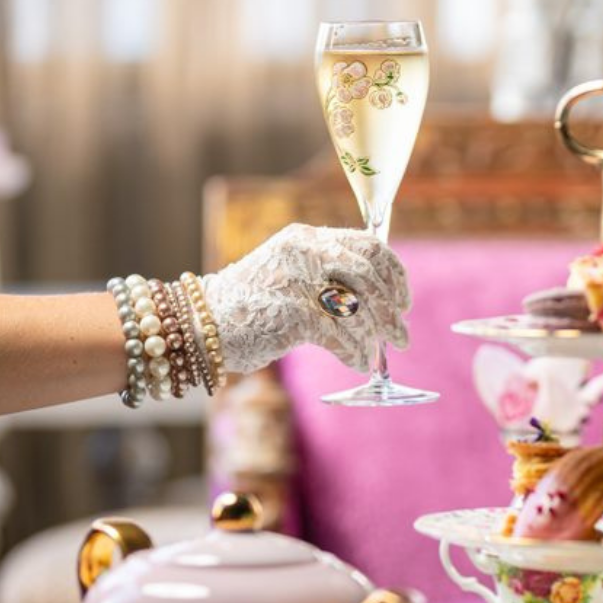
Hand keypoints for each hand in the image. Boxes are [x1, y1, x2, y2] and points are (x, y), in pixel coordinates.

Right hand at [202, 224, 410, 375]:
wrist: (199, 325)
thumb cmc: (250, 306)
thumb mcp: (291, 275)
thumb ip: (329, 275)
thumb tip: (383, 298)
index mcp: (308, 238)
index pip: (370, 246)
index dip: (395, 275)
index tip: (404, 301)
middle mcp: (305, 252)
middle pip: (370, 277)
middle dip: (392, 312)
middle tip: (401, 336)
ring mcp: (298, 281)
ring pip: (358, 310)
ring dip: (373, 338)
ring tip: (373, 355)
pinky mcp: (293, 313)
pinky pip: (340, 336)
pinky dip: (354, 353)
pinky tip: (356, 363)